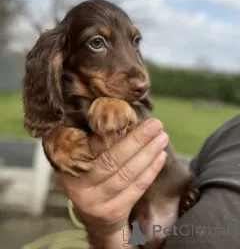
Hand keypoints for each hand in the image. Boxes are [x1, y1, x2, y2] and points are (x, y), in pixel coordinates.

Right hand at [59, 118, 168, 246]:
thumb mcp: (87, 157)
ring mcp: (95, 201)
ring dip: (147, 154)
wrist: (95, 215)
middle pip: (112, 159)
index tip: (130, 116)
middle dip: (137, 140)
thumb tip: (124, 114)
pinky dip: (150, 172)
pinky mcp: (112, 212)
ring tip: (162, 138)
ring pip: (126, 174)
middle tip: (156, 124)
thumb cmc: (94, 175)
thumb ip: (98, 140)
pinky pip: (135, 189)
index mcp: (70, 164)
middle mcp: (79, 184)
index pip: (94, 145)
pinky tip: (161, 157)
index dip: (113, 130)